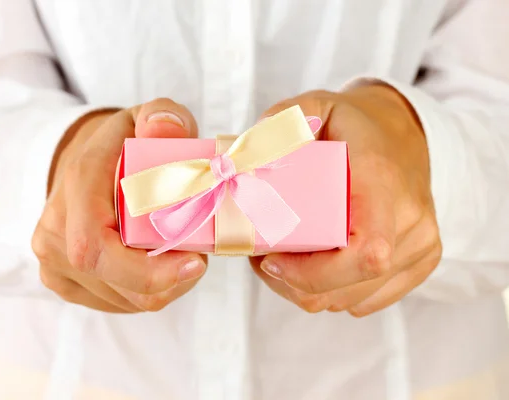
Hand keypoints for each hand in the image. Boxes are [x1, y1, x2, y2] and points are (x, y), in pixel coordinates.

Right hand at [32, 99, 206, 312]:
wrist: (80, 166)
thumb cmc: (120, 145)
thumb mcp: (145, 117)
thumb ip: (162, 115)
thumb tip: (167, 130)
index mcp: (76, 186)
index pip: (96, 247)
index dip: (147, 270)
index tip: (195, 263)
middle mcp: (55, 230)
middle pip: (116, 282)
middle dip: (168, 281)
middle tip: (198, 258)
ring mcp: (54, 261)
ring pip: (122, 299)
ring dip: (162, 286)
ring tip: (178, 254)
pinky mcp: (63, 281)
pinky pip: (115, 303)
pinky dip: (145, 291)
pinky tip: (156, 265)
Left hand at [250, 85, 441, 316]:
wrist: (404, 131)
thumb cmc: (354, 124)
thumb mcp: (315, 106)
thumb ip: (278, 125)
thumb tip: (241, 161)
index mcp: (383, 182)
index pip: (366, 252)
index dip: (312, 273)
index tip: (271, 260)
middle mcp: (410, 218)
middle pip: (347, 286)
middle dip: (292, 284)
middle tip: (264, 258)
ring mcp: (422, 243)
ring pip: (351, 301)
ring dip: (308, 290)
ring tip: (286, 257)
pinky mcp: (422, 261)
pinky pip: (367, 301)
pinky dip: (334, 292)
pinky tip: (317, 264)